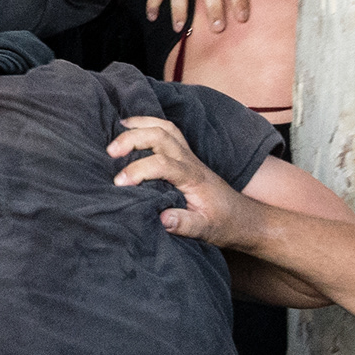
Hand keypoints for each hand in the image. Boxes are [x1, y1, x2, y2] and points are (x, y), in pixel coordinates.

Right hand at [111, 111, 266, 249]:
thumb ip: (185, 224)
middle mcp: (190, 160)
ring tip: (117, 128)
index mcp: (193, 177)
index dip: (138, 170)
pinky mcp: (186, 156)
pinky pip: (168, 131)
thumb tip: (161, 217)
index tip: (120, 183)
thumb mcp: (206, 230)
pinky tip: (133, 129)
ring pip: (165, 127)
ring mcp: (189, 155)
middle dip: (133, 138)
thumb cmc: (224, 223)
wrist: (244, 218)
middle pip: (161, 134)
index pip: (162, 163)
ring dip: (141, 124)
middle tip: (110, 152)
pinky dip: (149, 124)